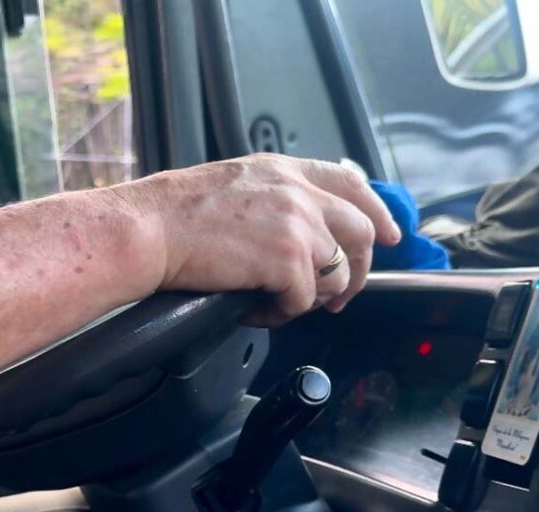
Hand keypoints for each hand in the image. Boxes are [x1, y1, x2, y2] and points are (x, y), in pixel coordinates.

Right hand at [117, 154, 400, 325]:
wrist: (150, 229)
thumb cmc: (176, 213)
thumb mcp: (236, 184)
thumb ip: (276, 197)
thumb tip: (299, 228)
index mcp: (285, 171)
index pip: (352, 183)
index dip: (376, 210)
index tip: (388, 233)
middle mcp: (299, 193)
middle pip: (361, 231)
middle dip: (359, 268)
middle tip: (342, 294)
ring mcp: (298, 225)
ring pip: (338, 273)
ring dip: (316, 297)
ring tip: (283, 303)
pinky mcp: (288, 260)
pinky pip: (304, 300)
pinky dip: (282, 313)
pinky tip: (256, 309)